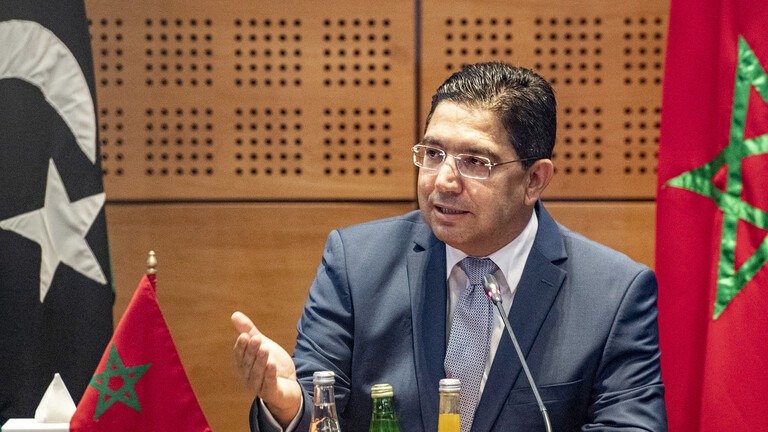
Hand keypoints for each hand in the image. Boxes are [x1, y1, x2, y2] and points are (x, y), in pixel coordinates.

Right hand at [232, 311, 302, 426]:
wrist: (288, 385)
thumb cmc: (271, 364)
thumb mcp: (262, 344)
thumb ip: (249, 331)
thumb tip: (234, 314)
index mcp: (244, 365)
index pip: (240, 355)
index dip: (242, 346)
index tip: (245, 335)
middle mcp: (248, 377)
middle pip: (248, 364)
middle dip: (251, 351)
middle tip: (255, 339)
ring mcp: (259, 387)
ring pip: (257, 374)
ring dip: (260, 361)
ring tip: (264, 349)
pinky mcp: (271, 393)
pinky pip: (269, 384)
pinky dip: (269, 375)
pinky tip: (272, 365)